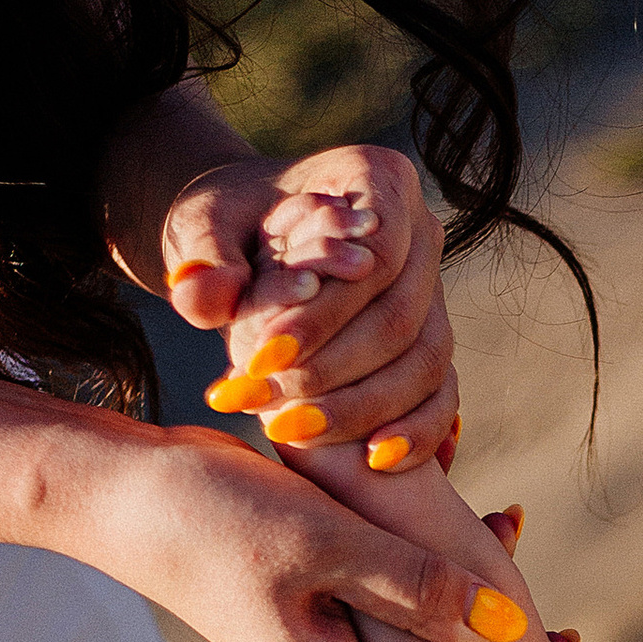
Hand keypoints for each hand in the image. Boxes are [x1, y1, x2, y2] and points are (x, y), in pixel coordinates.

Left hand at [159, 146, 458, 467]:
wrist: (246, 243)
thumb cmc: (227, 225)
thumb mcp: (200, 226)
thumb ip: (201, 258)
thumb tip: (201, 296)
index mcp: (378, 179)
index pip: (376, 256)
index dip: (324, 315)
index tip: (261, 359)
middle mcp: (423, 233)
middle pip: (402, 318)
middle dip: (334, 372)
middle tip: (266, 409)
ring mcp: (435, 293)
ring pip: (427, 364)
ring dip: (362, 409)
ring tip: (291, 433)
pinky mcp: (432, 345)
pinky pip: (442, 396)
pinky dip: (415, 433)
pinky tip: (372, 462)